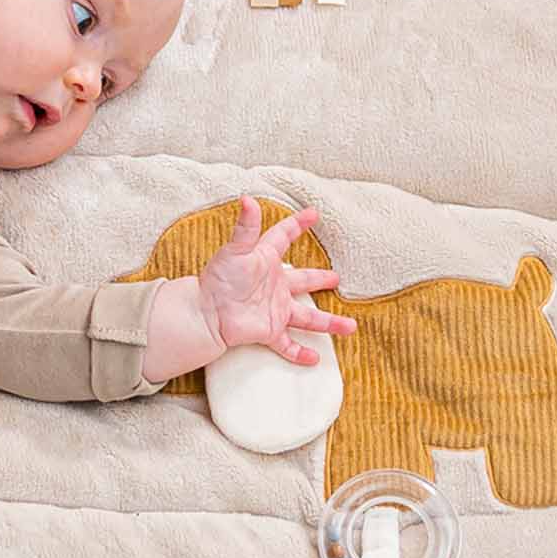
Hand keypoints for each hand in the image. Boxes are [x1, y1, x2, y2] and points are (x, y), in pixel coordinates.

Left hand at [196, 197, 358, 366]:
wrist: (205, 313)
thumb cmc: (217, 279)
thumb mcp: (235, 251)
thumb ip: (245, 227)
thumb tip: (248, 198)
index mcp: (266, 262)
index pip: (283, 238)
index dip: (297, 225)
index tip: (313, 214)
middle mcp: (274, 286)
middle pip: (303, 281)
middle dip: (319, 279)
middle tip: (336, 278)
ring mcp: (274, 310)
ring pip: (308, 318)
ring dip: (328, 323)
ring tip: (351, 326)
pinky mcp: (269, 330)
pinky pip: (288, 344)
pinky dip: (300, 352)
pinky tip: (315, 359)